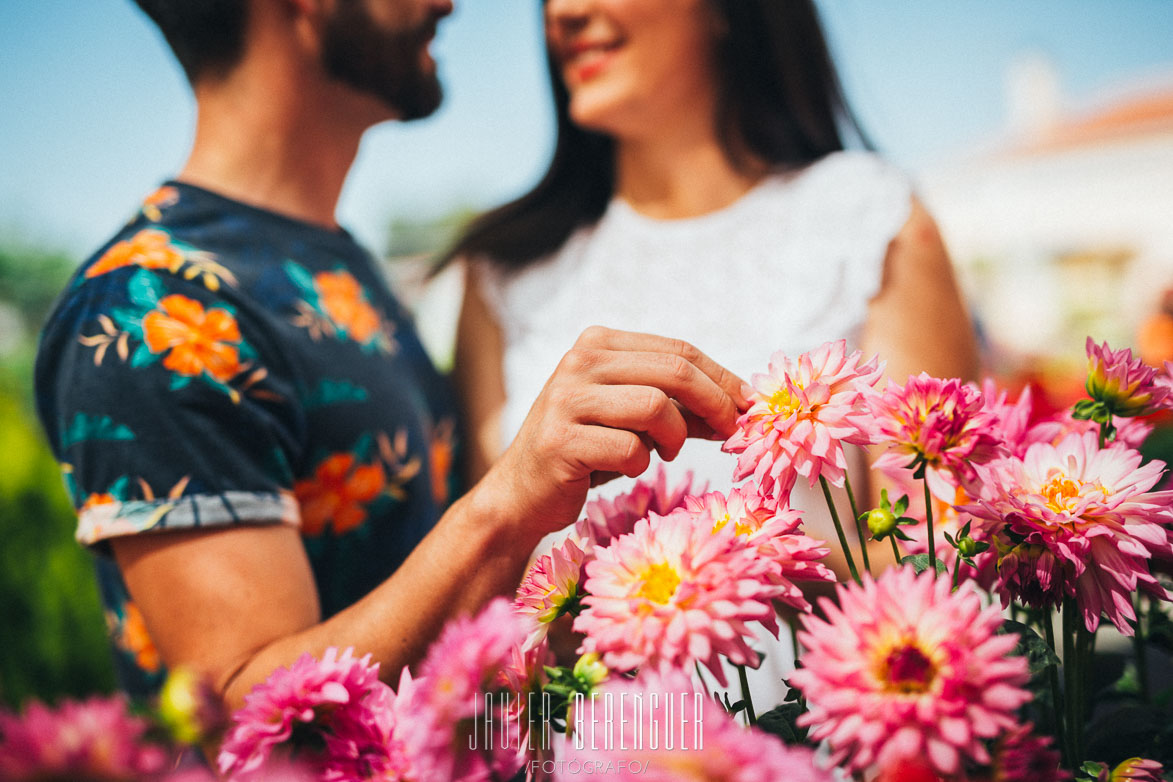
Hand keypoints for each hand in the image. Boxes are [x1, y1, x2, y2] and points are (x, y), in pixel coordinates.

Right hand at [474, 326, 748, 538]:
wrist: (522, 492)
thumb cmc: (586, 452)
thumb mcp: (634, 419)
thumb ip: (680, 406)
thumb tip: (741, 406)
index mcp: (598, 344)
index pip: (678, 350)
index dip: (721, 378)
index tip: (748, 404)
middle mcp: (579, 362)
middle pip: (674, 371)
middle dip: (715, 403)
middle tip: (732, 431)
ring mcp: (566, 399)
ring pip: (656, 407)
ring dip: (674, 438)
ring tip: (661, 452)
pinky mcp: (560, 440)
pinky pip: (630, 450)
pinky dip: (640, 465)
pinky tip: (623, 468)